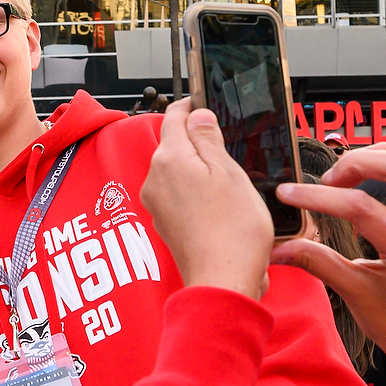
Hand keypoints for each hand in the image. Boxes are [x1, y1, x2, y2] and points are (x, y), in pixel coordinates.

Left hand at [140, 100, 270, 297]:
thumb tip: (197, 115)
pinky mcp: (165, 224)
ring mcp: (157, 204)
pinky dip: (196, 192)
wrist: (222, 282)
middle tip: (228, 147)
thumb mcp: (229, 172)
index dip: (191, 107)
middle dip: (198, 142)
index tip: (204, 103)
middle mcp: (154, 180)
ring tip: (229, 182)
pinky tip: (219, 204)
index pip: (173, 117)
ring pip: (177, 171)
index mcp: (168, 159)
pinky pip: (179, 195)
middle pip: (174, 145)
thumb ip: (208, 139)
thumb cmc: (231, 231)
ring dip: (198, 169)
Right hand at [270, 144, 385, 385]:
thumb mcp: (354, 295)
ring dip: (371, 159)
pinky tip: (356, 183)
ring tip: (339, 178)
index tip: (287, 195)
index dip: (317, 197)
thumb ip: (317, 264)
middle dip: (357, 162)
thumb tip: (278, 249)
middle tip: (326, 181)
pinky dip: (380, 168)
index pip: (358, 206)